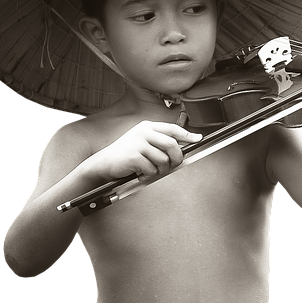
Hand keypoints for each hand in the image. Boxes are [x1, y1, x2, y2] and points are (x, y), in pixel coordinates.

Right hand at [84, 121, 201, 181]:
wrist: (103, 164)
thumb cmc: (125, 156)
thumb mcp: (142, 143)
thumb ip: (159, 144)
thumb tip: (181, 152)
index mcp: (147, 127)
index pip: (172, 128)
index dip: (186, 134)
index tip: (198, 138)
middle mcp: (143, 132)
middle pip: (172, 145)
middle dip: (176, 159)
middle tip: (173, 166)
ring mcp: (138, 142)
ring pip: (163, 160)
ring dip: (160, 170)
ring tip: (149, 172)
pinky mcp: (134, 155)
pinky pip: (152, 169)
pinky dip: (148, 176)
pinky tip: (140, 175)